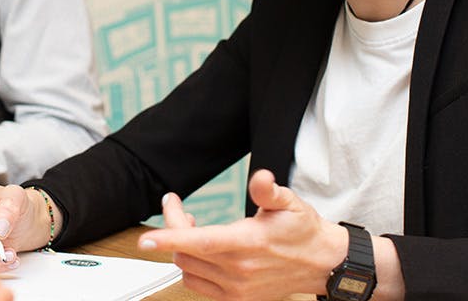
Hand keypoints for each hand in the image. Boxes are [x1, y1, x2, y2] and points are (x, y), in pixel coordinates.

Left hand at [137, 169, 347, 299]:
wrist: (321, 263)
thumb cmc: (303, 231)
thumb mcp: (290, 203)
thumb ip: (270, 191)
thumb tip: (261, 178)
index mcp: (249, 243)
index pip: (201, 242)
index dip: (170, 239)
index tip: (146, 239)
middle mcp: (239, 270)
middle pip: (186, 252)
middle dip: (174, 228)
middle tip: (178, 207)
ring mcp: (237, 288)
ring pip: (188, 269)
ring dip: (181, 248)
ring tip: (190, 228)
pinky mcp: (237, 298)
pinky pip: (198, 285)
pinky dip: (190, 267)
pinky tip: (200, 251)